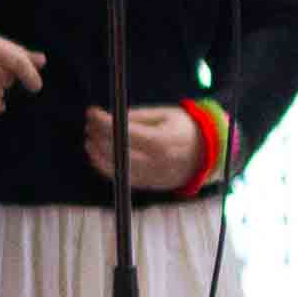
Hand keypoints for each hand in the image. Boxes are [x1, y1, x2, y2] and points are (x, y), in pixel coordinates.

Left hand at [87, 104, 210, 194]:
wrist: (208, 154)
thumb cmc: (185, 128)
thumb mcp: (166, 114)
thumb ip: (138, 117)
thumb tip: (111, 118)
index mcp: (161, 141)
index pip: (123, 132)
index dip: (103, 121)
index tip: (92, 111)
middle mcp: (155, 162)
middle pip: (116, 151)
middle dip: (97, 136)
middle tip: (89, 123)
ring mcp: (152, 176)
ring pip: (115, 168)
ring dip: (97, 153)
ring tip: (90, 139)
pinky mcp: (149, 185)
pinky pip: (121, 178)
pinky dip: (105, 167)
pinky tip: (97, 154)